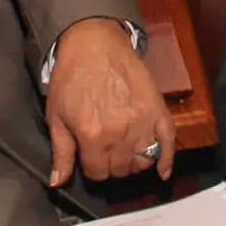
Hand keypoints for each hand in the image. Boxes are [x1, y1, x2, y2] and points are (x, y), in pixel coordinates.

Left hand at [45, 18, 175, 185]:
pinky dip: (167, 160)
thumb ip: (60, 152)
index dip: (92, 168)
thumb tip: (58, 182)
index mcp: (92, 135)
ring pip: (143, 161)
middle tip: (106, 152)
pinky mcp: (157, 109)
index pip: (98, 173)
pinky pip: (169, 142)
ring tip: (126, 153)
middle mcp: (120, 132)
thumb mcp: (56, 115)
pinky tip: (162, 171)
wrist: (94, 43)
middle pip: (121, 169)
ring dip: (134, 162)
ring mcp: (142, 121)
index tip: (90, 157)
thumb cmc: (72, 76)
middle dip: (111, 165)